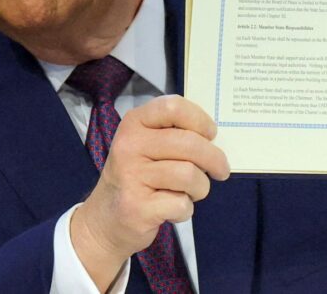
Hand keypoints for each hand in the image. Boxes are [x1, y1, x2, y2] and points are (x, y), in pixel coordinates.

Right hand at [70, 95, 229, 289]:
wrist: (105, 220)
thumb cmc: (137, 177)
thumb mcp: (147, 145)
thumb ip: (175, 134)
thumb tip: (214, 139)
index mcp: (134, 123)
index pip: (174, 107)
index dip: (200, 120)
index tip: (210, 134)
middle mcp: (129, 145)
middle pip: (190, 144)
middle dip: (214, 159)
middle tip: (221, 170)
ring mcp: (130, 176)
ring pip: (190, 175)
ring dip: (200, 188)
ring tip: (191, 192)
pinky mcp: (137, 207)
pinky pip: (181, 203)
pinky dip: (185, 210)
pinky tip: (173, 210)